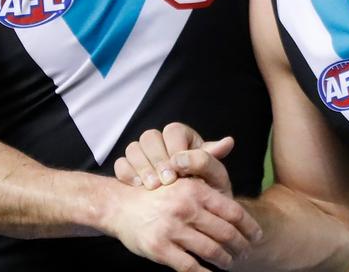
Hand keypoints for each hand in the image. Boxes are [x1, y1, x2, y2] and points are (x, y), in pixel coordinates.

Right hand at [108, 176, 261, 271]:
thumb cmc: (158, 194)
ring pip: (211, 251)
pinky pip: (190, 266)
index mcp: (195, 190)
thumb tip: (230, 147)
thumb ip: (206, 174)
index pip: (233, 212)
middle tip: (245, 253)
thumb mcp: (182, 180)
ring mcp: (172, 229)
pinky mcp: (159, 248)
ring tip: (229, 263)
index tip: (257, 236)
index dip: (249, 227)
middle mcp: (185, 208)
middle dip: (240, 246)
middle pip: (226, 233)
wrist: (120, 206)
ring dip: (225, 261)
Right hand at [114, 122, 234, 191]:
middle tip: (166, 182)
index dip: (175, 149)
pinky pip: (120, 163)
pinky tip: (138, 187)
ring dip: (141, 167)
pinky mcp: (130, 169)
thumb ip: (212, 161)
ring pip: (133, 148)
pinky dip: (127, 174)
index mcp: (183, 138)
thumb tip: (227, 142)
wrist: (191, 217)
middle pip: (149, 137)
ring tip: (151, 187)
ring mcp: (144, 155)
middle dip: (157, 160)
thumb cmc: (207, 192)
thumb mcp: (213, 178)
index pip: (173, 131)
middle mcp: (162, 142)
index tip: (179, 171)